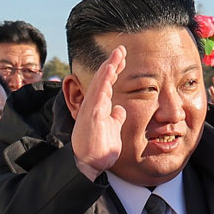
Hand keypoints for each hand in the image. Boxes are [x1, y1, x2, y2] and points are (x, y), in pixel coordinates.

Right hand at [72, 46, 126, 180]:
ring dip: (109, 67)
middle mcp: (94, 105)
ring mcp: (92, 109)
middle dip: (112, 63)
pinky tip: (109, 69)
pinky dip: (104, 80)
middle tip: (121, 49)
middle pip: (103, 79)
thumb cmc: (100, 149)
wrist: (90, 164)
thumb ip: (115, 118)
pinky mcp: (93, 115)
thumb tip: (120, 109)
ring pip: (100, 83)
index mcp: (99, 107)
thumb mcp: (112, 130)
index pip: (107, 85)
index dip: (114, 71)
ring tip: (117, 54)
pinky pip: (99, 93)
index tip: (122, 59)